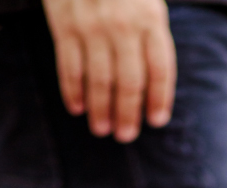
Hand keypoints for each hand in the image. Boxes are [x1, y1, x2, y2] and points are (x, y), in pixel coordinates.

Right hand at [41, 0, 175, 141]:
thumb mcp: (147, 0)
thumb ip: (150, 35)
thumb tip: (153, 85)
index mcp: (151, 18)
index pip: (160, 68)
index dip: (159, 99)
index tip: (156, 121)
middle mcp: (123, 24)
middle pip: (130, 82)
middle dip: (128, 114)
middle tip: (125, 136)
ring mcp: (92, 25)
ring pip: (99, 80)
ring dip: (100, 109)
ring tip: (102, 129)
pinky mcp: (65, 24)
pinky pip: (70, 66)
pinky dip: (72, 90)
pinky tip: (77, 108)